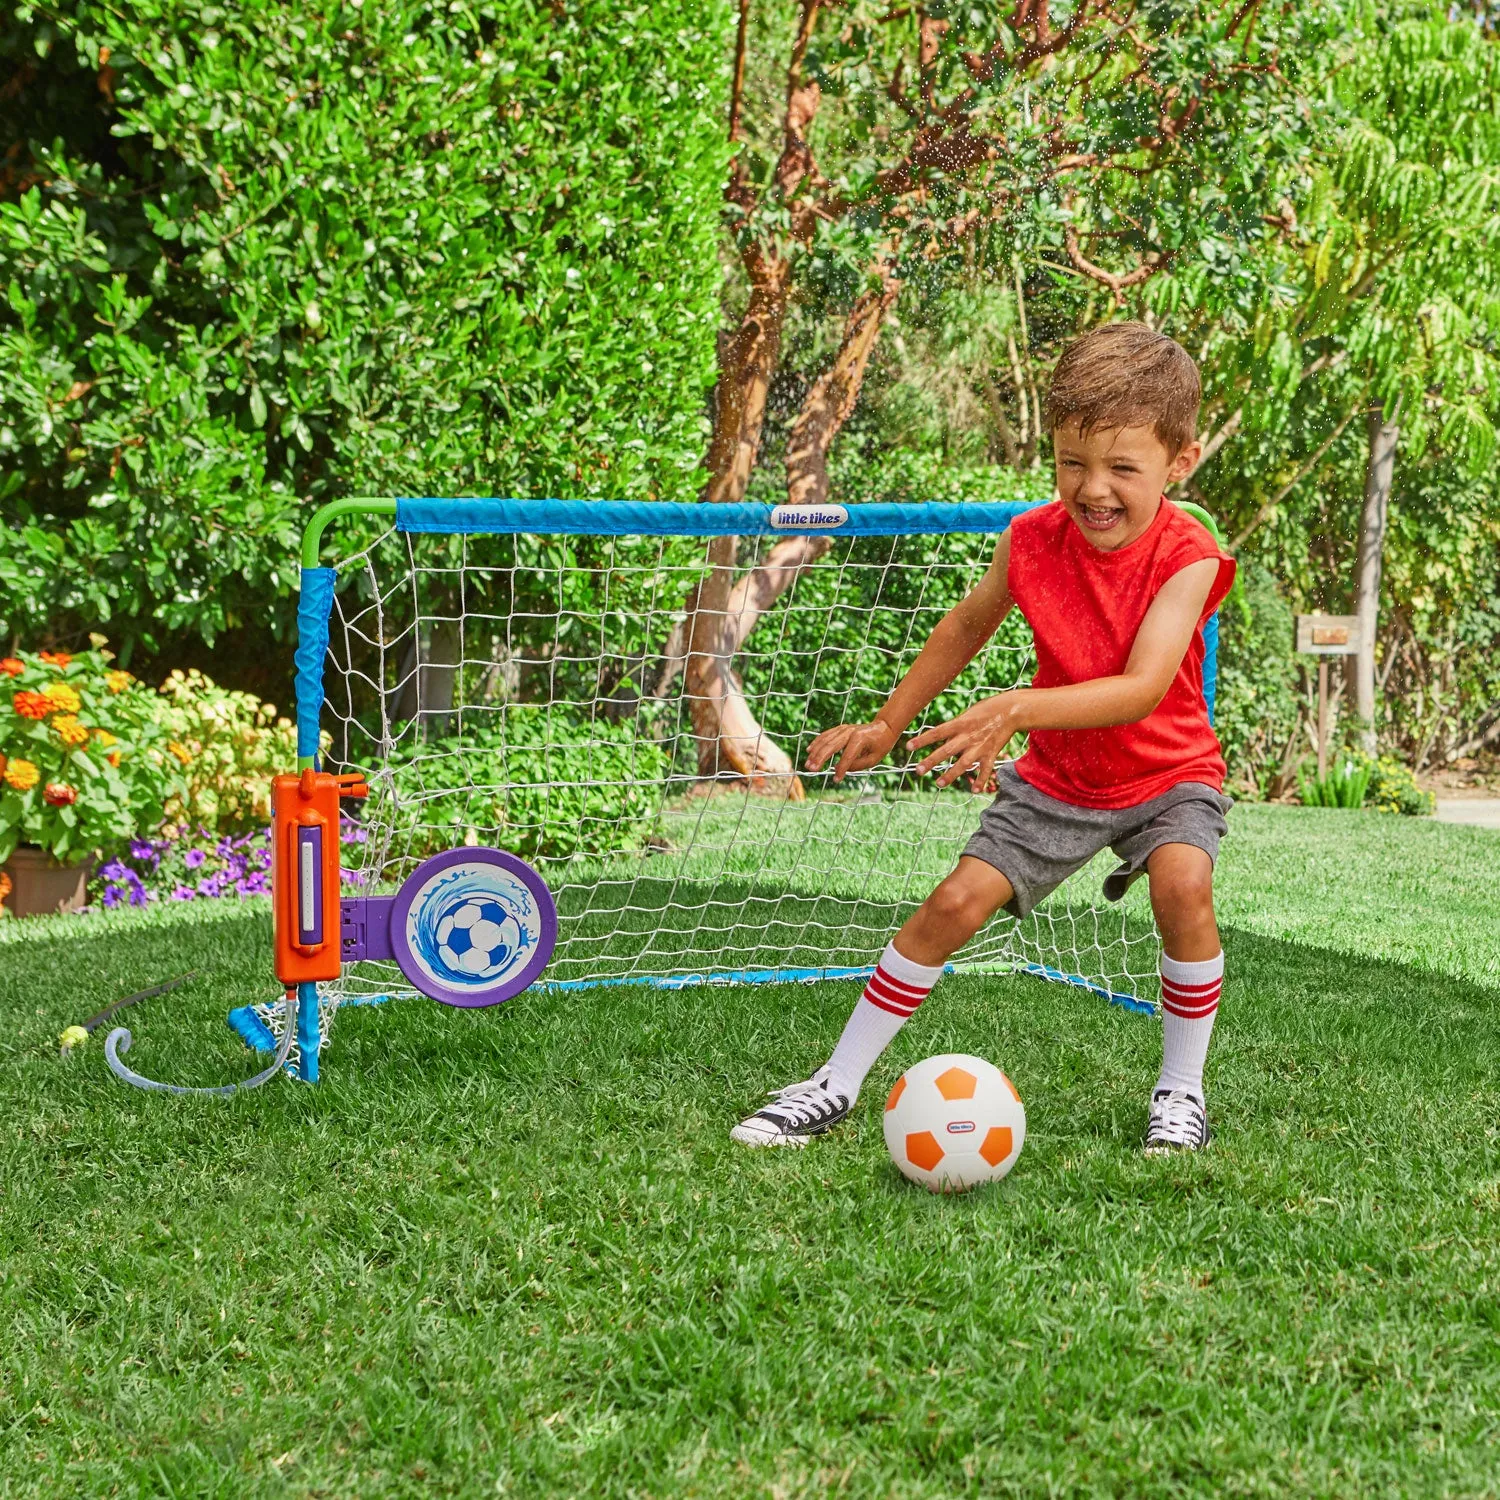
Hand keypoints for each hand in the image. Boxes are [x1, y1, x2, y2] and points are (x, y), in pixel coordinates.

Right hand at [805, 718, 899, 783]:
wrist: (883, 728)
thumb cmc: (880, 745)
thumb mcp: (874, 759)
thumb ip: (858, 765)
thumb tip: (840, 769)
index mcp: (860, 739)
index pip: (847, 756)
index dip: (841, 769)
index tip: (836, 780)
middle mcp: (850, 732)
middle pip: (831, 746)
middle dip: (820, 758)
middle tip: (811, 769)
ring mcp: (844, 729)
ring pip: (826, 740)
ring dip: (815, 752)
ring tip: (808, 764)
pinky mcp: (841, 728)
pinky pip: (826, 735)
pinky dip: (817, 742)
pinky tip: (809, 750)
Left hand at [907, 693, 1024, 790]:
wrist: (1011, 711)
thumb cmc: (987, 709)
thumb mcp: (967, 714)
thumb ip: (954, 727)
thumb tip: (941, 737)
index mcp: (960, 724)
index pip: (936, 732)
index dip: (922, 740)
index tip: (908, 747)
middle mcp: (968, 736)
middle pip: (946, 751)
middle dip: (931, 761)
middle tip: (918, 770)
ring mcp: (980, 746)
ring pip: (963, 764)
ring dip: (951, 775)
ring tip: (939, 784)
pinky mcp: (991, 753)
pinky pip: (985, 770)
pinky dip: (980, 781)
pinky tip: (974, 791)